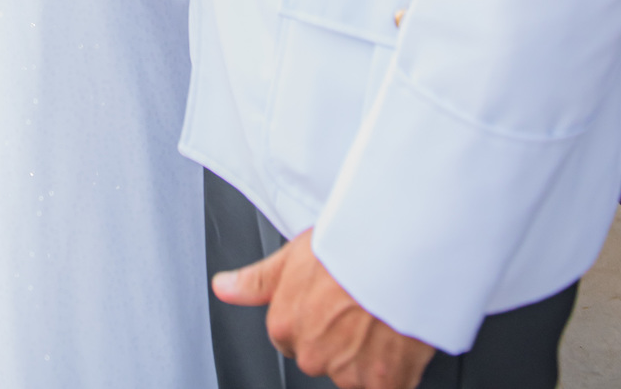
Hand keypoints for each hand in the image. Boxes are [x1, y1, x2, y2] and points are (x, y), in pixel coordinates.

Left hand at [212, 230, 434, 388]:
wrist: (393, 253)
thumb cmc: (346, 246)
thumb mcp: (291, 255)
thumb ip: (256, 281)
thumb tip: (222, 288)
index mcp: (285, 326)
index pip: (290, 337)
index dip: (313, 318)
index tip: (330, 303)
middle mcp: (311, 355)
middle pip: (322, 357)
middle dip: (339, 339)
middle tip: (359, 306)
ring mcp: (348, 372)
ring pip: (355, 372)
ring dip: (368, 354)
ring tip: (381, 316)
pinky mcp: (384, 383)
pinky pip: (387, 385)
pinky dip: (395, 370)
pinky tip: (399, 340)